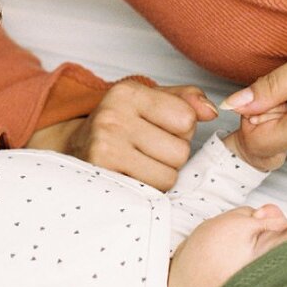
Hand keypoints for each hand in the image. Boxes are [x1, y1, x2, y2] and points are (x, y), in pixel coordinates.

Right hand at [27, 80, 217, 190]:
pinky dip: (148, 190)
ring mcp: (104, 148)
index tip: (159, 128)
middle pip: (181, 151)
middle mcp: (113, 116)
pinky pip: (151, 193)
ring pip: (169, 176)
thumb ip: (186, 99)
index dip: (181, 128)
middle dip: (172, 154)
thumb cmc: (120, 124)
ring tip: (140, 163)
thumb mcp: (150, 101)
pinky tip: (131, 176)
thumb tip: (213, 111)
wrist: (72, 149)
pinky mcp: (102, 177)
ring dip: (161, 175)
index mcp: (127, 92)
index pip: (186, 119)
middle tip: (147, 149)